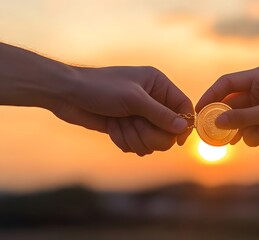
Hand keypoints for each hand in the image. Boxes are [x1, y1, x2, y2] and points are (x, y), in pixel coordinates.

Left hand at [51, 66, 193, 155]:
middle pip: (170, 129)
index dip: (183, 124)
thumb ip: (160, 114)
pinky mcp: (128, 127)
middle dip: (151, 133)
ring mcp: (140, 115)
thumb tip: (183, 127)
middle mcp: (152, 100)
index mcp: (158, 84)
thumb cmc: (100, 88)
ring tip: (119, 125)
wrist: (67, 95)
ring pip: (153, 140)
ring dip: (135, 137)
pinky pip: (138, 145)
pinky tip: (113, 129)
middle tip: (135, 126)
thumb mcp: (133, 99)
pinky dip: (125, 141)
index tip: (178, 140)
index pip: (183, 106)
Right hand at [196, 64, 258, 146]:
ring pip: (238, 117)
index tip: (199, 110)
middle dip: (223, 118)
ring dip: (238, 129)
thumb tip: (216, 122)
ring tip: (233, 141)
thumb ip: (240, 117)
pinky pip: (249, 126)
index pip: (227, 83)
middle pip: (230, 102)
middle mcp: (258, 88)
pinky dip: (251, 134)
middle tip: (210, 131)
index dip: (211, 95)